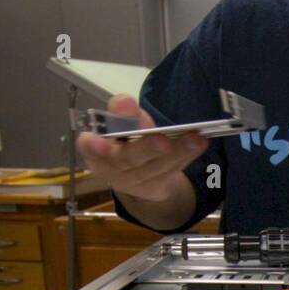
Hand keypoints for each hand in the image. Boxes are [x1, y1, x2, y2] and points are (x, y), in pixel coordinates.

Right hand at [75, 94, 207, 201]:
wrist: (136, 175)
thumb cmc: (123, 141)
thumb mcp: (121, 123)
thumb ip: (123, 112)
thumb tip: (125, 101)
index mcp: (94, 149)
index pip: (89, 148)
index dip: (93, 146)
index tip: (98, 142)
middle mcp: (111, 169)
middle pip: (129, 159)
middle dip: (146, 148)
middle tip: (163, 141)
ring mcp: (134, 183)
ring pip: (156, 167)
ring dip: (178, 152)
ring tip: (195, 138)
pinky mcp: (155, 188)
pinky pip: (172, 172)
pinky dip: (187, 156)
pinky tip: (199, 144)